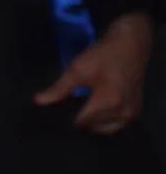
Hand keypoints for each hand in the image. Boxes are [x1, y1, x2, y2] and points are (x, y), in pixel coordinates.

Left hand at [34, 13, 151, 133]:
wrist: (130, 44)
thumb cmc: (102, 56)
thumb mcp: (77, 69)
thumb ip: (59, 89)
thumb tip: (38, 102)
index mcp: (108, 104)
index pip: (82, 123)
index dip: (67, 121)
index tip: (55, 118)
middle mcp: (122, 114)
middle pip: (94, 127)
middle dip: (80, 122)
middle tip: (66, 112)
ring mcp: (131, 113)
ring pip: (106, 128)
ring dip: (93, 124)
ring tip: (79, 111)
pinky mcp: (135, 110)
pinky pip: (117, 123)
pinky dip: (105, 120)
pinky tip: (94, 110)